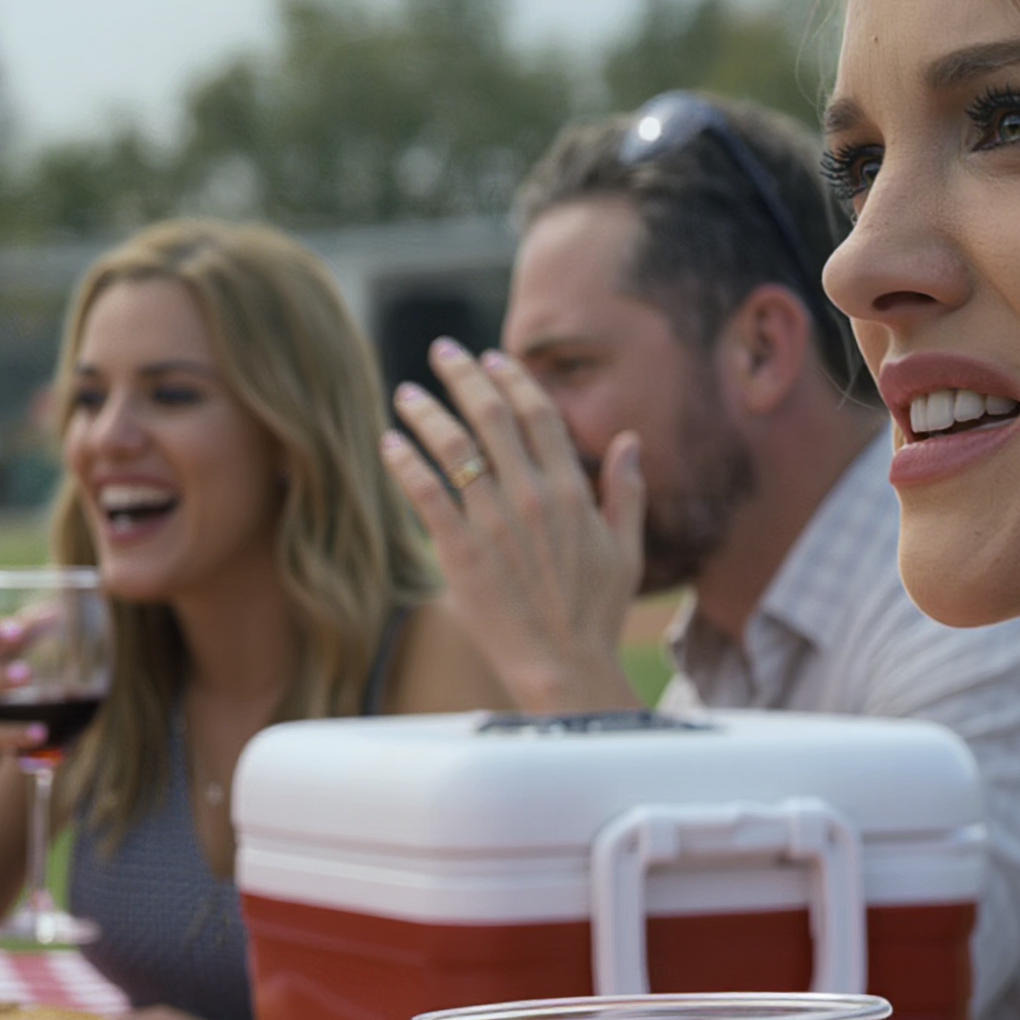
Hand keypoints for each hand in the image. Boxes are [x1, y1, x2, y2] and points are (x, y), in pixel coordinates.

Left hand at [382, 341, 644, 713]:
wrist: (565, 666)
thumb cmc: (596, 613)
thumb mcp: (626, 550)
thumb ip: (626, 492)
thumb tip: (629, 442)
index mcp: (572, 491)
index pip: (538, 414)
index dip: (513, 379)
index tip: (491, 358)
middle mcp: (532, 496)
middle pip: (492, 415)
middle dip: (463, 376)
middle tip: (442, 352)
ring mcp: (494, 522)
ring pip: (453, 447)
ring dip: (427, 412)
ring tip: (406, 394)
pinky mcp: (461, 551)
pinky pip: (426, 493)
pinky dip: (405, 462)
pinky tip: (389, 443)